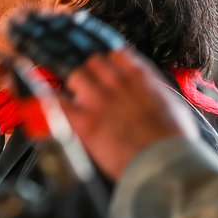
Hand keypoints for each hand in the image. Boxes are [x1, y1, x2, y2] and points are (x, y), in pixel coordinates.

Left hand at [62, 49, 198, 179]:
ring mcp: (99, 100)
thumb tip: (151, 91)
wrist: (166, 164)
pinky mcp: (85, 121)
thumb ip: (155, 92)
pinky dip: (49, 98)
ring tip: (75, 97)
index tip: (105, 70)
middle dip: (90, 74)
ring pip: (75, 75)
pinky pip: (57, 101)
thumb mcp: (173, 106)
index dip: (108, 63)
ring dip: (74, 86)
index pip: (115, 53)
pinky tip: (44, 97)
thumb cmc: (174, 142)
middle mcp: (117, 82)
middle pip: (92, 61)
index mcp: (140, 77)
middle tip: (89, 87)